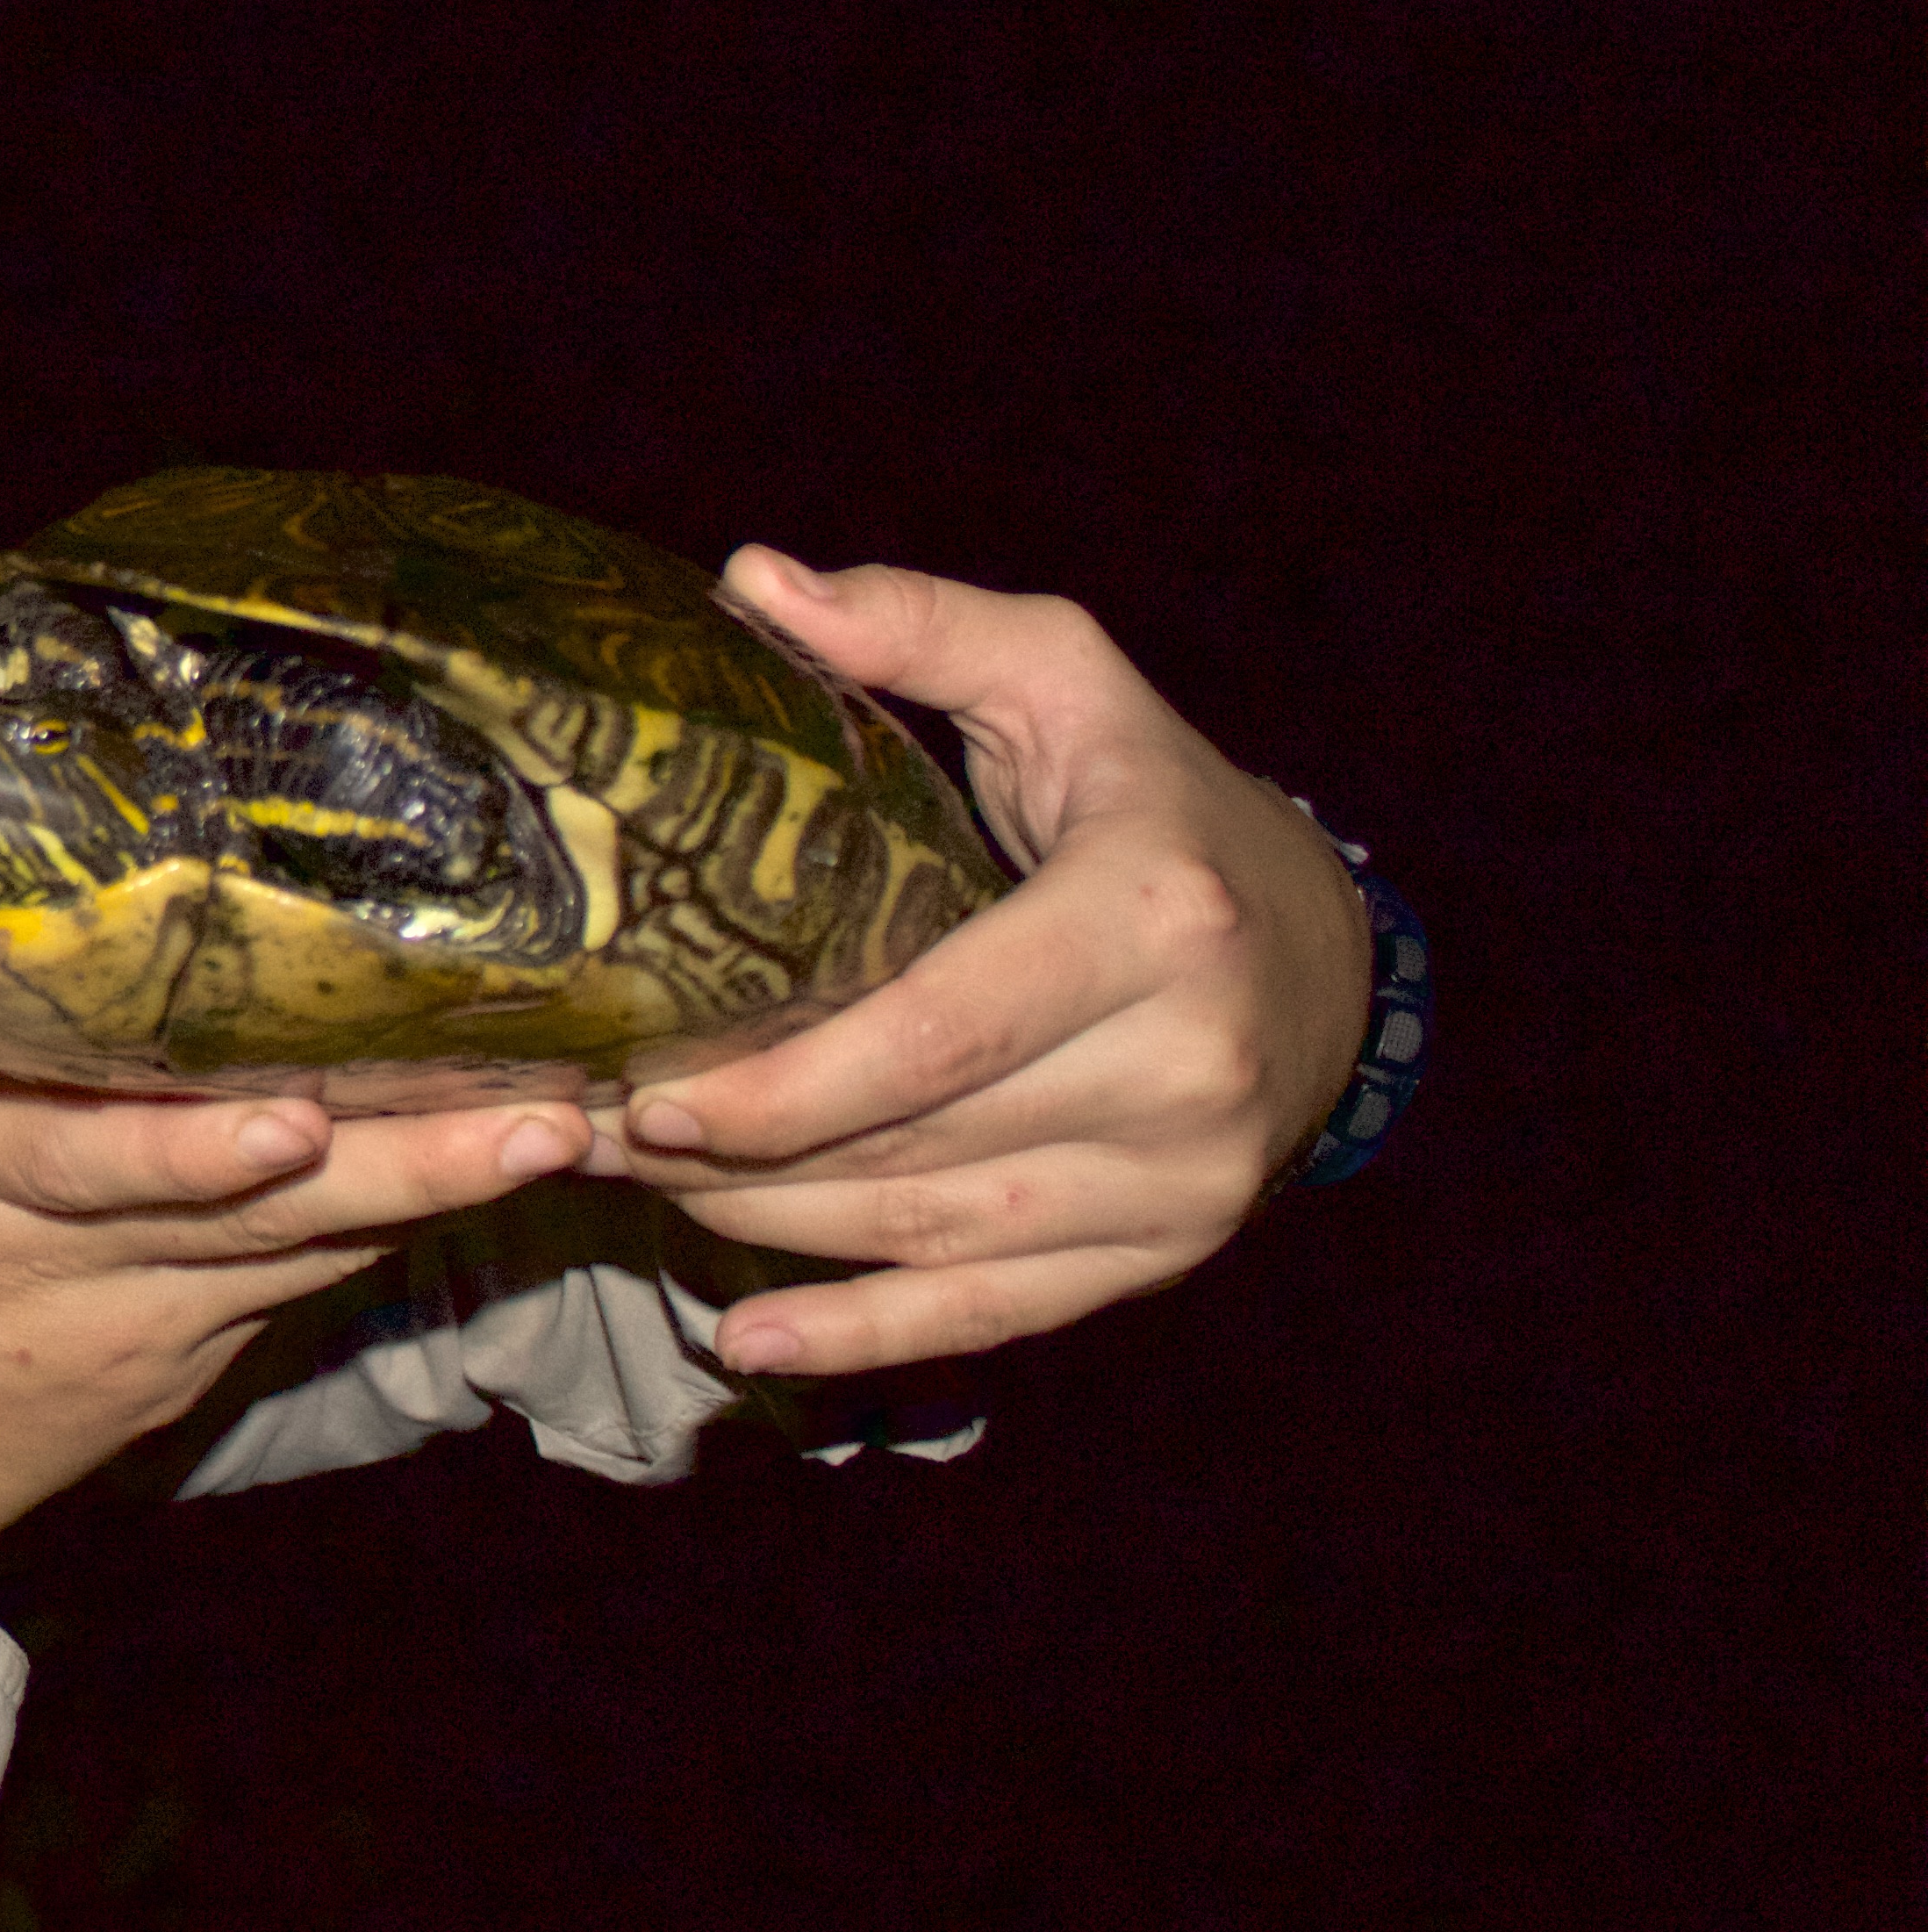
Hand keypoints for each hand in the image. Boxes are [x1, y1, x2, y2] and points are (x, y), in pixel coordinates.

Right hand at [0, 1041, 585, 1589]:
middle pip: (252, 1213)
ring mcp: (144, 1334)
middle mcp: (68, 1266)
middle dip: (406, 1163)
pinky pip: (297, 1279)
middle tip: (542, 1114)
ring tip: (559, 1130)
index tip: (293, 1122)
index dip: (188, 1148)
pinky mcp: (185, 1371)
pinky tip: (480, 1167)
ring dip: (436, 1191)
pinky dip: (383, 1219)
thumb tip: (78, 890)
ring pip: (306, 1250)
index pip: (78, 1160)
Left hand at [583, 547, 1373, 1377]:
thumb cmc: (1160, 799)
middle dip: (742, 1157)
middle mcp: (1181, 1068)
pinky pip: (997, 1315)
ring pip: (934, 1237)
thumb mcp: (1063, 679)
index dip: (785, 1084)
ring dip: (771, 1234)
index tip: (651, 1096)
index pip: (936, 1034)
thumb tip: (751, 580)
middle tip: (601, 1133)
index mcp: (1150, 923)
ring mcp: (1181, 1182)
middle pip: (917, 1147)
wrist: (1329, 950)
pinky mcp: (1165, 1252)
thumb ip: (916, 625)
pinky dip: (866, 1339)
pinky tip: (750, 1351)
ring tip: (642, 1199)